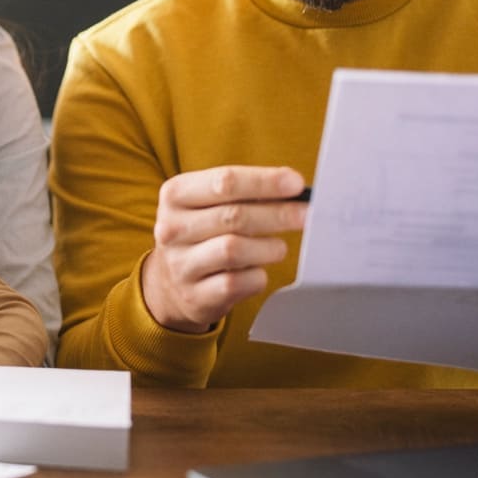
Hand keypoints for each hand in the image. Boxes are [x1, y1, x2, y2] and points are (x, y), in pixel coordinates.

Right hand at [141, 166, 307, 333]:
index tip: (296, 184)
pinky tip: (257, 270)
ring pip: (234, 250)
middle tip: (307, 215)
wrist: (170, 283)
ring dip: (267, 247)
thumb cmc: (203, 232)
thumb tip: (293, 186)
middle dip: (277, 214)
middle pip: (233, 216)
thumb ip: (245, 191)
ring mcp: (181, 264)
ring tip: (278, 247)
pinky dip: (257, 276)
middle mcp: (171, 228)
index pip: (224, 181)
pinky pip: (236, 283)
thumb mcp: (210, 203)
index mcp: (175, 194)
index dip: (264, 181)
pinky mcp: (195, 296)